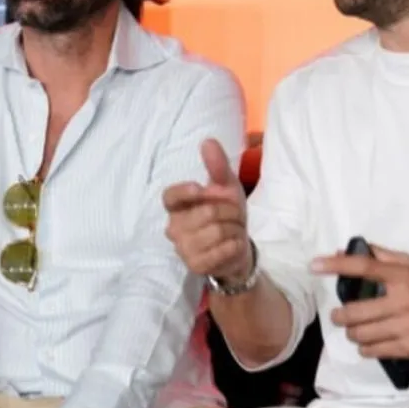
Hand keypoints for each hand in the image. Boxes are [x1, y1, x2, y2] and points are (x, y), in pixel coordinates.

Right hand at [163, 139, 252, 280]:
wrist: (237, 247)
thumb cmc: (227, 213)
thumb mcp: (226, 187)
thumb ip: (217, 166)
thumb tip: (208, 141)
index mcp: (177, 206)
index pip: (171, 197)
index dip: (184, 192)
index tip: (200, 188)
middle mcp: (174, 227)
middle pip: (207, 212)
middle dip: (230, 212)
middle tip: (233, 216)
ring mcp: (182, 248)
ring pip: (216, 232)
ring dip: (234, 230)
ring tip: (232, 232)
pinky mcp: (195, 265)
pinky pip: (221, 251)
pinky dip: (234, 246)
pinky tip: (232, 247)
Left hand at [313, 246, 408, 358]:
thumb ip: (379, 256)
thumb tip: (344, 250)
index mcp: (402, 277)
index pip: (363, 267)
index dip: (336, 265)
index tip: (314, 266)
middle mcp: (403, 301)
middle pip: (354, 311)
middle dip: (340, 316)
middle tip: (339, 316)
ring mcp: (407, 326)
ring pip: (360, 333)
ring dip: (351, 333)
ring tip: (354, 329)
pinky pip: (373, 350)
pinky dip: (365, 347)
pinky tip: (368, 342)